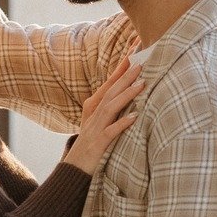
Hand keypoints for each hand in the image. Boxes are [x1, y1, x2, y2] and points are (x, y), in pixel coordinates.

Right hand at [64, 55, 144, 175]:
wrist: (75, 168)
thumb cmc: (92, 143)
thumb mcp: (99, 120)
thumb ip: (111, 104)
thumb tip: (130, 87)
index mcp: (94, 105)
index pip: (111, 81)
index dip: (123, 65)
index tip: (136, 49)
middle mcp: (94, 113)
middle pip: (111, 90)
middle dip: (126, 75)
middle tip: (142, 61)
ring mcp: (94, 127)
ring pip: (111, 107)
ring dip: (126, 95)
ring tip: (142, 84)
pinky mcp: (98, 143)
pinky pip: (110, 131)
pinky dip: (122, 123)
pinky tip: (134, 117)